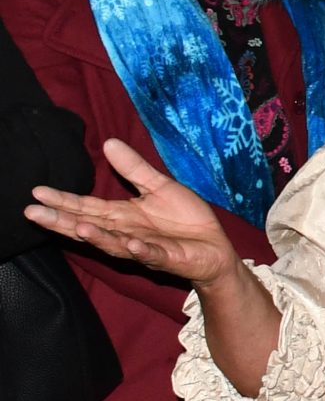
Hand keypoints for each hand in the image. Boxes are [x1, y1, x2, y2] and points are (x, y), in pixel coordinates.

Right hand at [28, 137, 237, 285]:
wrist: (215, 247)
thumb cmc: (185, 219)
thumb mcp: (160, 186)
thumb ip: (134, 169)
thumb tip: (109, 143)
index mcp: (122, 215)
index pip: (86, 207)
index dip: (62, 200)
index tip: (37, 192)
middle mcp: (125, 233)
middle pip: (88, 226)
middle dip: (61, 221)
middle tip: (33, 212)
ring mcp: (144, 247)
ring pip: (114, 243)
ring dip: (96, 237)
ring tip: (77, 226)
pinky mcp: (167, 257)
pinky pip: (151, 254)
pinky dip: (141, 250)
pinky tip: (130, 243)